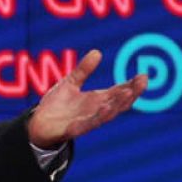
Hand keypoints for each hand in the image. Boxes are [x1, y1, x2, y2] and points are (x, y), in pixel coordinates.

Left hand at [27, 49, 147, 147]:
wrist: (38, 124)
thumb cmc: (56, 105)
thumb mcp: (70, 83)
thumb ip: (83, 70)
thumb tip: (97, 52)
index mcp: (97, 99)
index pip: (119, 91)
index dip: (132, 84)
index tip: (143, 75)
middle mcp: (96, 110)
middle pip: (119, 101)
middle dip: (132, 92)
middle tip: (143, 81)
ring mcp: (88, 120)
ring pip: (109, 112)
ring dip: (120, 103)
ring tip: (130, 92)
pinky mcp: (76, 129)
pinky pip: (91, 122)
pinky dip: (100, 115)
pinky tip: (107, 106)